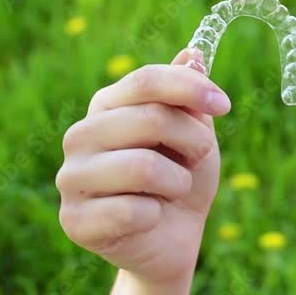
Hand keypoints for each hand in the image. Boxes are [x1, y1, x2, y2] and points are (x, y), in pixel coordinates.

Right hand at [56, 48, 230, 282]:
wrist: (174, 240)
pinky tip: (149, 219)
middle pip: (150, 119)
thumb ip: (189, 96)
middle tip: (198, 159)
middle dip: (192, 141)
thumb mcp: (195, 134)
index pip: (146, 80)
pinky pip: (133, 210)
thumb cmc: (182, 179)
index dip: (190, 88)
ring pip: (144, 167)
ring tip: (172, 190)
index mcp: (106, 106)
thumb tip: (193, 54)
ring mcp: (71, 178)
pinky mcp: (73, 221)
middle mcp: (80, 136)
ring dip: (177, 182)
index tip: (224, 105)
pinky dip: (157, 215)